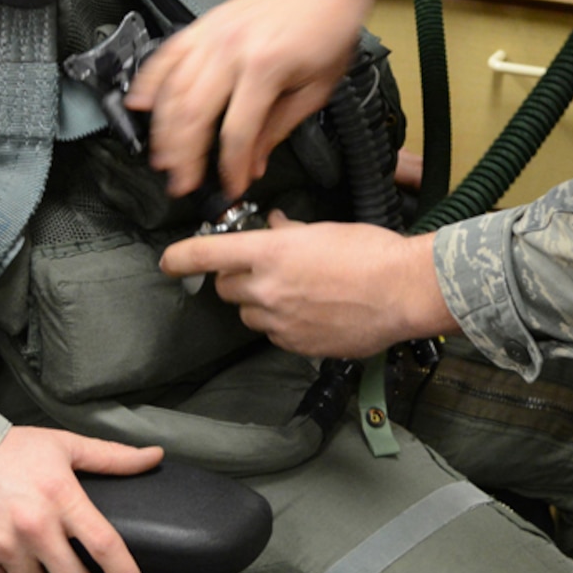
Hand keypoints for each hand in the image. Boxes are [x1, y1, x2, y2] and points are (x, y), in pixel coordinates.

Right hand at [0, 426, 162, 572]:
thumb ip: (111, 458)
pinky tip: (5, 548)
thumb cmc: (7, 449)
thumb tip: (152, 457)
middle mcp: (34, 527)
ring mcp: (4, 546)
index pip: (104, 545)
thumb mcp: (63, 446)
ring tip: (33, 550)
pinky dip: (8, 572)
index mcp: (61, 498)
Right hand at [127, 0, 392, 199]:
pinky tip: (139, 106)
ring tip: (163, 159)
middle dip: (184, 156)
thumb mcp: (316, 88)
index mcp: (265, 68)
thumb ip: (280, 128)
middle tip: (182, 184)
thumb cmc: (328, 28)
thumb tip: (254, 166)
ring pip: (172, 90)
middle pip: (192, 114)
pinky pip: (166, 55)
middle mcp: (230, 50)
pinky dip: (149, 82)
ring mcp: (211, 34)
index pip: (237, 132)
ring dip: (162, 130)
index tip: (231, 188)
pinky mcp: (203, 24)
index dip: (231, 167)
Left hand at [161, 214, 459, 357]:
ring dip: (261, 303)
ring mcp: (280, 321)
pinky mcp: (297, 346)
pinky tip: (313, 313)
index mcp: (270, 253)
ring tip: (296, 293)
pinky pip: (275, 335)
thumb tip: (274, 226)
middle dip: (238, 279)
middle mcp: (266, 289)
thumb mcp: (325, 231)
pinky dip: (284, 324)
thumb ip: (289, 233)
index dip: (180, 258)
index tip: (168, 262)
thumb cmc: (371, 252)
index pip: (206, 254)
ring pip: (249, 314)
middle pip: (226, 288)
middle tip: (265, 270)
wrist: (404, 291)